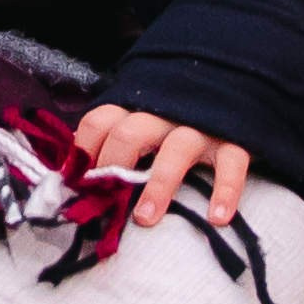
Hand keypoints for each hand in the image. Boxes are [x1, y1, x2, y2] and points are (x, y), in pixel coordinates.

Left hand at [72, 102, 251, 228]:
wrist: (235, 84)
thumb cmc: (178, 117)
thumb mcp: (142, 120)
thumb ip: (111, 140)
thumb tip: (68, 172)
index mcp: (137, 108)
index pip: (100, 122)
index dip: (83, 151)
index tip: (76, 185)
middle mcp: (165, 113)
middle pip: (130, 133)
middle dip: (113, 168)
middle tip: (104, 203)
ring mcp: (201, 126)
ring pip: (176, 151)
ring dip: (158, 186)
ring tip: (145, 220)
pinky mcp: (235, 139)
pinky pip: (231, 164)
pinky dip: (225, 191)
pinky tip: (217, 218)